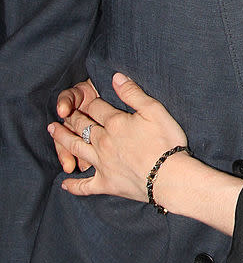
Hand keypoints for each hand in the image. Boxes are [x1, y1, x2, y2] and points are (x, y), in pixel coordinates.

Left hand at [48, 73, 186, 204]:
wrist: (169, 176)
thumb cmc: (166, 141)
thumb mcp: (154, 110)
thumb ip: (133, 93)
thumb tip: (115, 77)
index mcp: (115, 123)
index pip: (96, 107)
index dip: (90, 101)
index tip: (85, 97)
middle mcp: (102, 142)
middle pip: (82, 126)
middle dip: (72, 117)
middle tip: (63, 113)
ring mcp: (102, 164)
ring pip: (76, 148)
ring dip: (62, 139)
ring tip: (53, 131)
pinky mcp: (105, 184)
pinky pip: (84, 185)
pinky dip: (73, 184)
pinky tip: (64, 182)